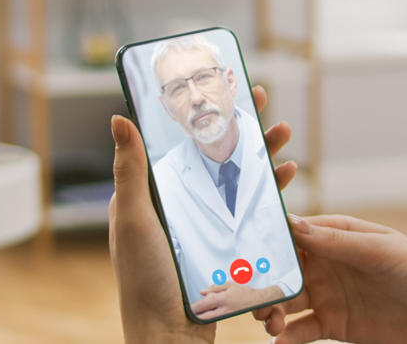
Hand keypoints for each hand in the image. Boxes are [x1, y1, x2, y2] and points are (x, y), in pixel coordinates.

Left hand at [110, 85, 298, 343]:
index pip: (179, 142)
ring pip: (238, 180)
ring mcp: (205, 227)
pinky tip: (287, 179)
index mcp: (154, 195)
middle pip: (215, 155)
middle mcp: (180, 207)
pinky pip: (252, 212)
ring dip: (261, 155)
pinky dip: (270, 193)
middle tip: (260, 99)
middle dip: (240, 127)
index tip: (220, 86)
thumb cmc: (145, 283)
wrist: (171, 338)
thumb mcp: (136, 220)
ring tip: (283, 134)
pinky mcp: (227, 248)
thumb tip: (119, 118)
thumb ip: (131, 171)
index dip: (200, 113)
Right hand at [253, 215, 406, 343]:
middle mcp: (325, 264)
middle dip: (262, 283)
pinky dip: (287, 338)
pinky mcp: (332, 325)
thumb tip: (293, 223)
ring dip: (271, 311)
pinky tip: (280, 343)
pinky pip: (301, 331)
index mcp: (334, 236)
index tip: (246, 255)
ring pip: (285, 302)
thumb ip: (336, 241)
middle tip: (254, 298)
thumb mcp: (379, 250)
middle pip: (281, 272)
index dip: (266, 243)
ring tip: (271, 323)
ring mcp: (326, 295)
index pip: (291, 235)